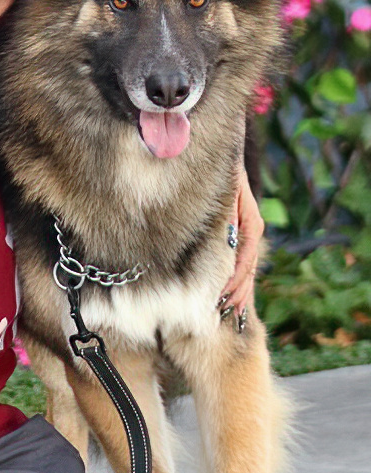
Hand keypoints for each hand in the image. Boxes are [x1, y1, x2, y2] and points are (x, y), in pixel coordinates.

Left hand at [219, 166, 263, 317]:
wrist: (220, 159)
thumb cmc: (220, 175)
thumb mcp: (224, 193)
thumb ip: (226, 216)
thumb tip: (227, 238)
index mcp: (251, 223)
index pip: (245, 258)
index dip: (234, 280)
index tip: (222, 298)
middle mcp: (252, 230)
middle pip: (248, 268)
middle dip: (237, 292)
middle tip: (224, 312)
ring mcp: (248, 234)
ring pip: (247, 269)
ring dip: (240, 292)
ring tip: (231, 312)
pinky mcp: (240, 235)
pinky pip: (242, 263)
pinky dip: (238, 282)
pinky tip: (234, 298)